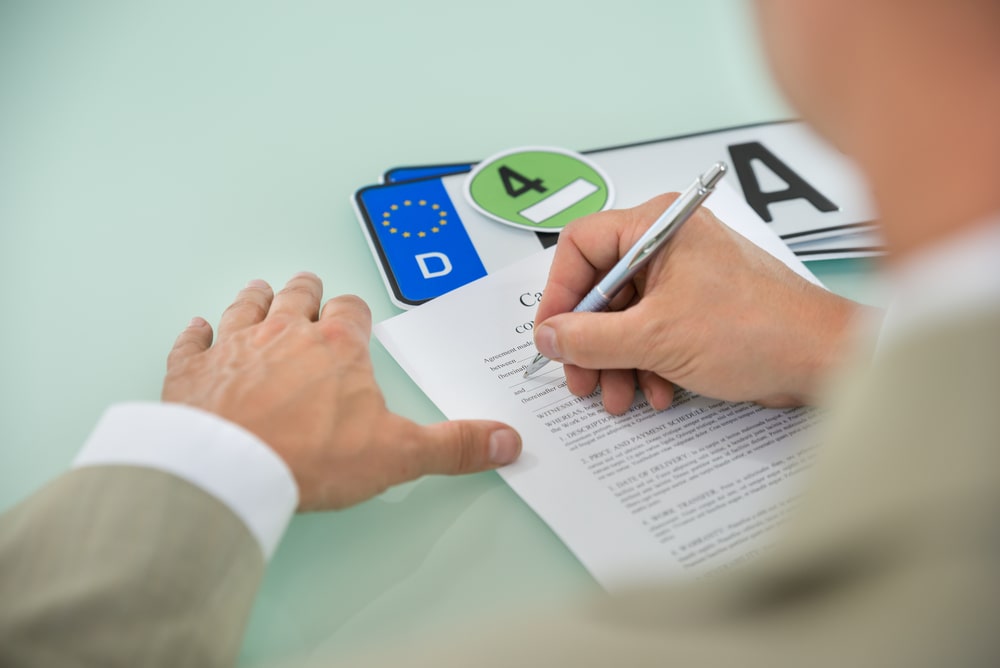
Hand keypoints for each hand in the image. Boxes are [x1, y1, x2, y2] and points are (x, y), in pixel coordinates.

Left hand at [162, 273, 521, 510]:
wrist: (231, 467)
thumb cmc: (309, 454)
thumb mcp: (398, 454)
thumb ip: (454, 445)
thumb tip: (504, 441)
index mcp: (337, 345)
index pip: (351, 311)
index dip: (353, 313)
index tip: (353, 316)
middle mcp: (285, 333)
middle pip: (298, 296)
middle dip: (306, 292)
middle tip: (308, 286)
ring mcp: (234, 346)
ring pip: (246, 306)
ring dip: (255, 299)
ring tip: (260, 291)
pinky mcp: (191, 371)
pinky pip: (192, 341)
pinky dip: (196, 334)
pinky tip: (198, 329)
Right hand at [533, 194, 859, 414]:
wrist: (822, 360)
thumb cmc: (759, 329)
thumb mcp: (654, 338)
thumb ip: (589, 338)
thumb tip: (549, 336)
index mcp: (657, 226)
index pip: (581, 246)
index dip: (560, 294)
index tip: (552, 335)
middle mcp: (669, 243)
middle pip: (601, 288)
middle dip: (590, 341)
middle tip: (582, 377)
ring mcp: (686, 275)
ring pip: (626, 316)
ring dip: (617, 361)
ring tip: (619, 395)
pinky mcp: (700, 306)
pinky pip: (653, 330)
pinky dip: (646, 363)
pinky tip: (656, 392)